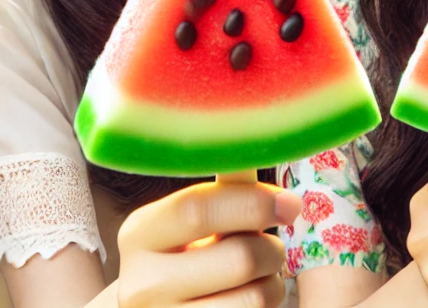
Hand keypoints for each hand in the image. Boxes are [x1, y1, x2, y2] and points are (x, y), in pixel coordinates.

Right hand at [114, 180, 299, 307]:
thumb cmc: (186, 255)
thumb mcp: (190, 221)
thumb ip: (225, 187)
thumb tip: (263, 137)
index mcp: (139, 233)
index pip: (196, 209)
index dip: (251, 202)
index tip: (288, 203)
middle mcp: (142, 282)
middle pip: (238, 257)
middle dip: (270, 247)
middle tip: (272, 245)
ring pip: (253, 297)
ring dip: (273, 281)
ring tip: (261, 274)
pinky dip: (266, 303)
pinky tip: (250, 297)